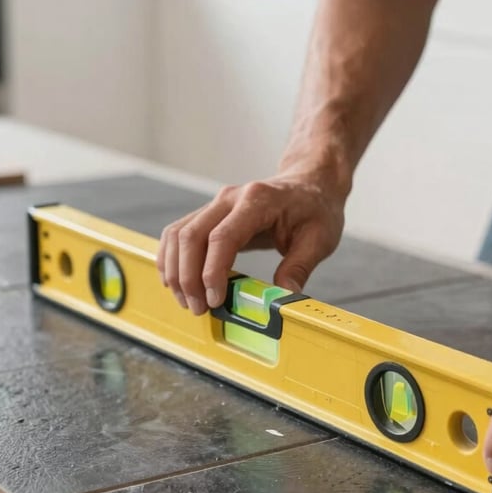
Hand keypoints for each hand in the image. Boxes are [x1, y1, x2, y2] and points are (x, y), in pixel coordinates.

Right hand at [156, 168, 345, 314]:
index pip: (223, 237)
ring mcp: (216, 204)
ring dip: (176, 271)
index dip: (212, 272)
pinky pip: (178, 233)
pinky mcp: (209, 213)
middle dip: (188, 278)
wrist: (309, 183)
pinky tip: (178, 283)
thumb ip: (299, 268)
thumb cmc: (315, 209)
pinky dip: (172, 259)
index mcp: (258, 201)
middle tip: (198, 309)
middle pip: (191, 236)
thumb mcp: (319, 239)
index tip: (214, 300)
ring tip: (187, 302)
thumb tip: (281, 300)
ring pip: (178, 235)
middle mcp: (229, 198)